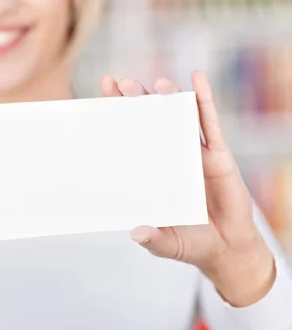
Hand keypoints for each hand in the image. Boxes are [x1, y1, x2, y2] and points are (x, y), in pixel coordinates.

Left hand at [99, 73, 275, 306]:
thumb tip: (137, 233)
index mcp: (150, 173)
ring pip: (179, 117)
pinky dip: (204, 100)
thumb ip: (153, 238)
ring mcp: (193, 154)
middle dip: (136, 101)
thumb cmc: (191, 243)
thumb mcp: (166, 243)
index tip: (102, 96)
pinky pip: (211, 124)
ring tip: (157, 83)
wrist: (227, 250)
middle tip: (122, 85)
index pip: (130, 139)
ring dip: (167, 97)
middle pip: (150, 121)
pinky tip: (198, 79)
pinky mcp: (218, 156)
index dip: (116, 118)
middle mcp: (168, 157)